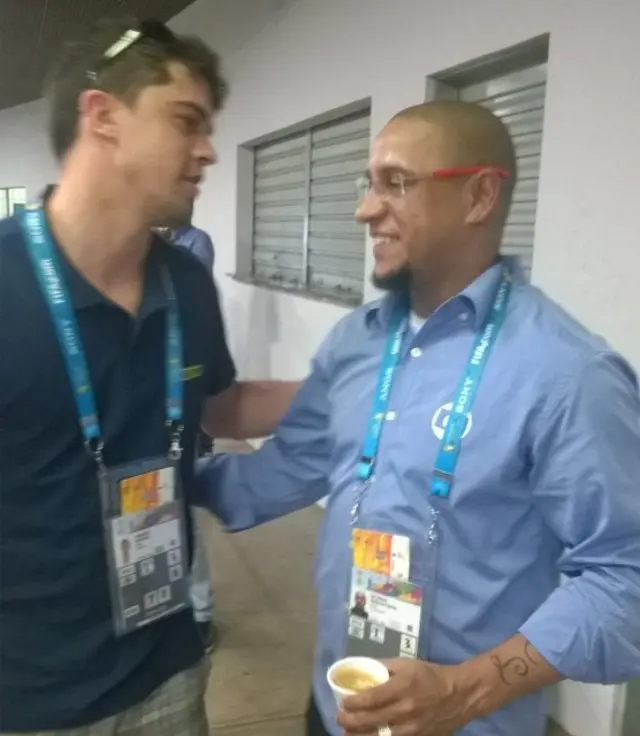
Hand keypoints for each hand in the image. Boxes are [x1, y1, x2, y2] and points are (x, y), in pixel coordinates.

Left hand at [337, 658, 465, 735]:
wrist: (459, 695)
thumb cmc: (430, 676)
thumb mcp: (407, 664)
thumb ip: (384, 667)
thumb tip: (362, 668)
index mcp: (402, 687)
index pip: (371, 698)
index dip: (352, 703)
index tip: (342, 703)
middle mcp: (406, 709)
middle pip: (371, 721)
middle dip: (350, 721)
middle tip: (339, 718)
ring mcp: (412, 728)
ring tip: (347, 732)